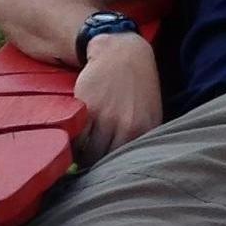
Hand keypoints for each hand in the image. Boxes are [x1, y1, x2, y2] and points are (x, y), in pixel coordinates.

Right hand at [74, 32, 162, 162]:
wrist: (122, 53)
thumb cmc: (137, 87)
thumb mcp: (151, 113)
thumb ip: (142, 139)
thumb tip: (128, 167)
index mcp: (147, 131)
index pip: (127, 164)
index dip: (114, 171)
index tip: (105, 172)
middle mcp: (129, 128)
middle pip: (106, 162)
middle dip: (97, 166)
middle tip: (89, 165)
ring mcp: (108, 119)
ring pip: (89, 153)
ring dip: (82, 156)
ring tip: (81, 153)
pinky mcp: (88, 108)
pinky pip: (77, 137)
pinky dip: (74, 142)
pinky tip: (75, 139)